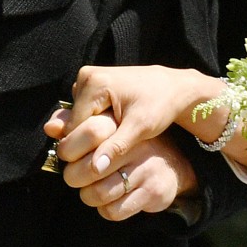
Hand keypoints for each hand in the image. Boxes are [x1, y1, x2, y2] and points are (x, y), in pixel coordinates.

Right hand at [44, 64, 222, 176]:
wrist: (174, 87)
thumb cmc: (161, 105)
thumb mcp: (141, 127)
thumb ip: (116, 147)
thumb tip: (95, 169)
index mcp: (94, 83)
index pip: (73, 129)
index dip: (88, 147)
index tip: (111, 149)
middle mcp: (86, 77)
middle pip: (73, 124)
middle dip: (90, 139)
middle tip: (118, 138)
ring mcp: (88, 78)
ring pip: (77, 120)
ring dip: (93, 132)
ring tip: (118, 131)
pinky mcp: (93, 84)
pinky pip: (84, 113)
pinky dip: (96, 123)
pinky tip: (114, 125)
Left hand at [56, 111, 198, 220]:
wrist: (174, 164)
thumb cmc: (130, 145)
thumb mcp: (110, 128)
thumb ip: (78, 126)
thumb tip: (50, 128)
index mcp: (125, 124)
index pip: (91, 131)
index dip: (69, 147)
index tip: (67, 155)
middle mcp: (138, 144)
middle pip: (90, 167)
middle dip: (74, 177)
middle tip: (75, 176)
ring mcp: (147, 168)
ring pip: (99, 192)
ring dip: (88, 196)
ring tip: (91, 189)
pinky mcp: (153, 191)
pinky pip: (114, 210)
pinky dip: (105, 210)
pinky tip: (109, 200)